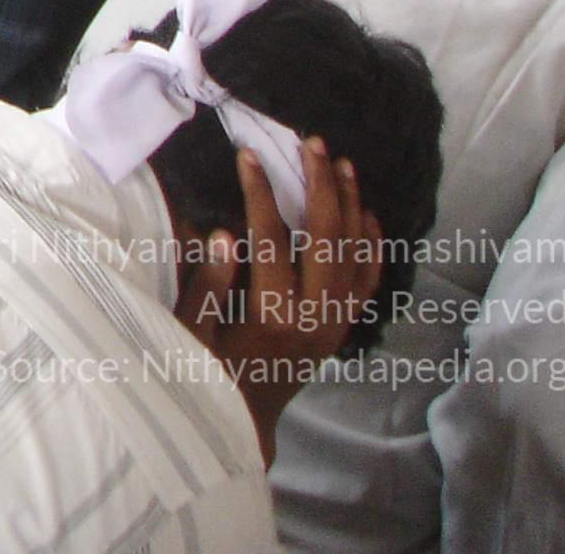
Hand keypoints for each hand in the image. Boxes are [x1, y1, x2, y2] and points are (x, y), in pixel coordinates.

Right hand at [187, 140, 382, 453]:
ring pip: (355, 254)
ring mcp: (335, 322)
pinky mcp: (343, 326)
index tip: (249, 154)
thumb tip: (222, 232)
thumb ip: (209, 286)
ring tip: (342, 163)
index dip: (260, 192)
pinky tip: (366, 212)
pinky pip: (368, 281)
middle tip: (312, 143)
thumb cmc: (208, 374)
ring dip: (351, 205)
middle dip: (320, 185)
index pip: (272, 239)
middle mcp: (315, 316)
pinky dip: (372, 244)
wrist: (246, 421)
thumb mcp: (193, 334)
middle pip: (327, 238)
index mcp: (273, 315)